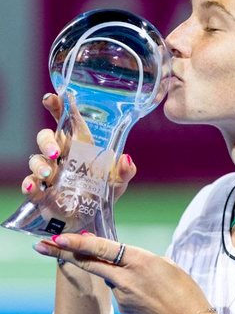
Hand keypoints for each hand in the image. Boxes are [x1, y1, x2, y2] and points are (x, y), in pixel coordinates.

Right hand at [22, 93, 136, 199]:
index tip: (51, 98)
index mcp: (79, 146)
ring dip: (39, 165)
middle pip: (46, 138)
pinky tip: (32, 187)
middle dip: (46, 141)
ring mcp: (50, 172)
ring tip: (48, 174)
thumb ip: (125, 171)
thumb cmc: (104, 191)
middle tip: (56, 152)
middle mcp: (62, 156)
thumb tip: (127, 159)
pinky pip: (30, 184)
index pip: (66, 121)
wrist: (93, 216)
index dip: (57, 107)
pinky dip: (28, 185)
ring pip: (36, 160)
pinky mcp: (42, 191)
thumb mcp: (118, 180)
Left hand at [33, 233, 212, 313]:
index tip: (59, 238)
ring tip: (150, 284)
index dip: (78, 243)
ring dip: (116, 273)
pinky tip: (150, 294)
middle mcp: (126, 278)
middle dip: (64, 253)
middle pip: (90, 263)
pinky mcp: (124, 308)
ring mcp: (123, 295)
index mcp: (140, 261)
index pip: (102, 249)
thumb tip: (123, 259)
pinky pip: (120, 291)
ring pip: (109, 277)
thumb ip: (140, 259)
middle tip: (43, 245)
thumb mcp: (165, 264)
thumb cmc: (183, 289)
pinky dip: (129, 288)